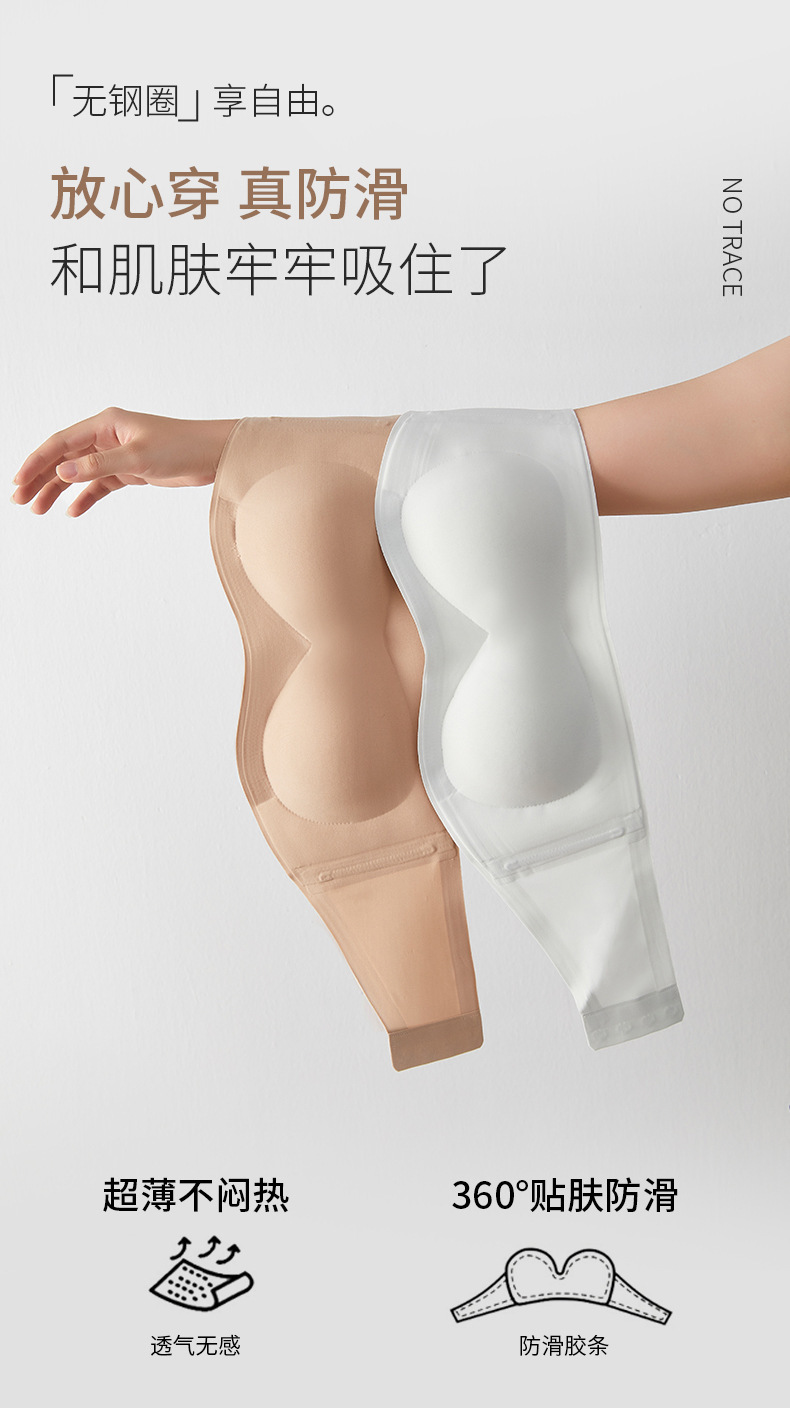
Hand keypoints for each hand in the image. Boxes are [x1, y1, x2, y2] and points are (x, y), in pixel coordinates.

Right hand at [12, 407, 238, 516]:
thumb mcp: (137, 457)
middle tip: (20, 501)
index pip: (61, 442)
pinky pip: (100, 484)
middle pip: (64, 458)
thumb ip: (98, 464)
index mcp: (105, 424)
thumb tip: (62, 472)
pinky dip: (85, 497)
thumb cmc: (181, 446)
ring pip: (79, 473)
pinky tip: (72, 511)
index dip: (37, 461)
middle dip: (41, 478)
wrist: (214, 455)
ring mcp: (117, 453)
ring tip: (39, 510)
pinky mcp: (130, 470)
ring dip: (58, 490)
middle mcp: (107, 436)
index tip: (18, 481)